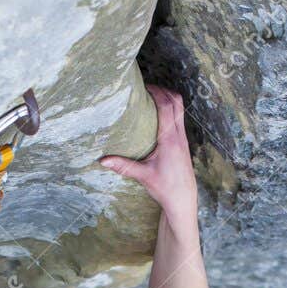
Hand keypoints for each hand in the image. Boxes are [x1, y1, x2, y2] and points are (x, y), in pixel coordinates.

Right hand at [101, 86, 196, 213]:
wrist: (183, 200)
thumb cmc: (165, 188)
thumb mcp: (143, 176)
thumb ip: (123, 166)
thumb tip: (102, 160)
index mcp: (170, 140)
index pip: (166, 107)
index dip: (156, 93)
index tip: (144, 87)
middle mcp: (179, 136)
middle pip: (177, 102)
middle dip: (163, 90)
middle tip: (146, 88)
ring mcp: (183, 138)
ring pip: (180, 109)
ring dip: (168, 98)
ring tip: (151, 97)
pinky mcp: (184, 143)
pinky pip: (180, 118)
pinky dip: (171, 109)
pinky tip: (158, 114)